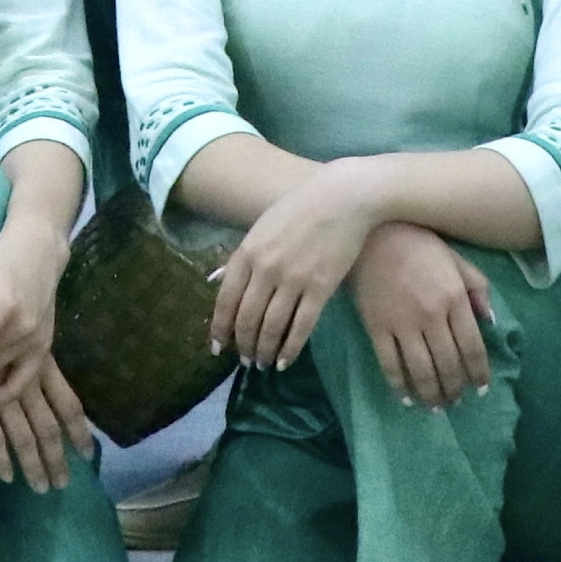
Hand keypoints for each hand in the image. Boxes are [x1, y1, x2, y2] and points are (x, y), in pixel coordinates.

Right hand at [0, 354, 90, 493]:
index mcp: (40, 363)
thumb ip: (17, 355)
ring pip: (26, 435)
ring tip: (42, 489)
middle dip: (58, 458)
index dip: (79, 429)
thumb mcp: (8, 329)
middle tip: (63, 485)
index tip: (88, 454)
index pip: (67, 402)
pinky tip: (7, 476)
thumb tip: (31, 384)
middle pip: (50, 426)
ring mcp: (1, 388)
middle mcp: (26, 379)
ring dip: (35, 464)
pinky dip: (1, 456)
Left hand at [205, 161, 383, 376]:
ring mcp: (293, 279)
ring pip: (272, 327)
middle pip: (247, 318)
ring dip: (264, 350)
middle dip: (243, 345)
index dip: (220, 329)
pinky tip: (285, 361)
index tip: (217, 348)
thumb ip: (243, 256)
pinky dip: (290, 348)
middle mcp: (266, 269)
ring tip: (262, 364)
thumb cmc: (300, 209)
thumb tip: (219, 281)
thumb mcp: (262, 227)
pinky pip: (301, 327)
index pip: (226, 301)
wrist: (342, 198)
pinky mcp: (321, 288)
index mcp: (247, 252)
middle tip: (245, 360)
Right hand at [352, 221, 497, 408]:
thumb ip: (477, 289)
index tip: (481, 390)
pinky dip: (399, 386)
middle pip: (448, 365)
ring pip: (421, 371)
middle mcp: (432, 316)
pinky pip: (389, 364)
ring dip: (431, 394)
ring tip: (437, 406)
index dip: (478, 373)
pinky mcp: (376, 327)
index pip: (472, 347)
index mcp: (454, 298)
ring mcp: (402, 324)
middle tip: (457, 402)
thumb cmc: (419, 244)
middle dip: (456, 389)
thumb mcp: (456, 259)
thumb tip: (489, 322)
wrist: (374, 232)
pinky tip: (406, 398)